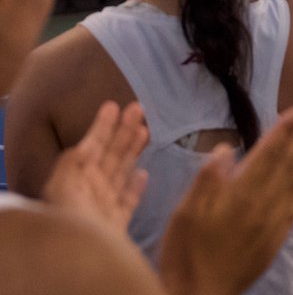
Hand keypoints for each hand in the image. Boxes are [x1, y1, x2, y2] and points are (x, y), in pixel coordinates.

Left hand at [42, 101, 148, 233]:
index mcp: (75, 183)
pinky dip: (135, 187)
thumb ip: (71, 167)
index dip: (101, 127)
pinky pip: (127, 202)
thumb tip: (83, 145)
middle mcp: (89, 193)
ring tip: (145, 131)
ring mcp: (103, 209)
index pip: (90, 149)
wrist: (84, 270)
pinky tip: (144, 174)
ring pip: (120, 174)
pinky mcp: (117, 226)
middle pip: (108, 157)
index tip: (112, 105)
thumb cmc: (73, 228)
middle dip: (122, 132)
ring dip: (132, 152)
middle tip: (137, 108)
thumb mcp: (63, 192)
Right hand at [158, 103, 292, 294]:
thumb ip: (207, 180)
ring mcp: (272, 222)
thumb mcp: (185, 213)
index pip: (267, 154)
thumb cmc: (185, 252)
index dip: (284, 131)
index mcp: (239, 194)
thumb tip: (225, 149)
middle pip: (287, 163)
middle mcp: (262, 204)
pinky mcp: (274, 239)